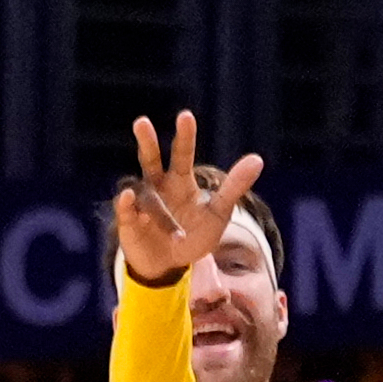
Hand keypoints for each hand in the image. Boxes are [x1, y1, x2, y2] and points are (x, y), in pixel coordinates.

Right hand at [111, 111, 264, 286]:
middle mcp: (158, 186)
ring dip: (150, 199)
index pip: (181, 153)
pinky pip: (124, 209)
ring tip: (158, 214)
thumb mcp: (219, 213)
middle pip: (149, 159)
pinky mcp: (128, 222)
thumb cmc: (194, 234)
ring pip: (142, 191)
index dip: (184, 136)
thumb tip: (257, 159)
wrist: (170, 265)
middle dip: (146, 141)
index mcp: (179, 180)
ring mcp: (141, 203)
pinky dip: (125, 203)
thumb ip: (234, 187)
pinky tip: (128, 198)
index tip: (185, 116)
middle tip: (141, 122)